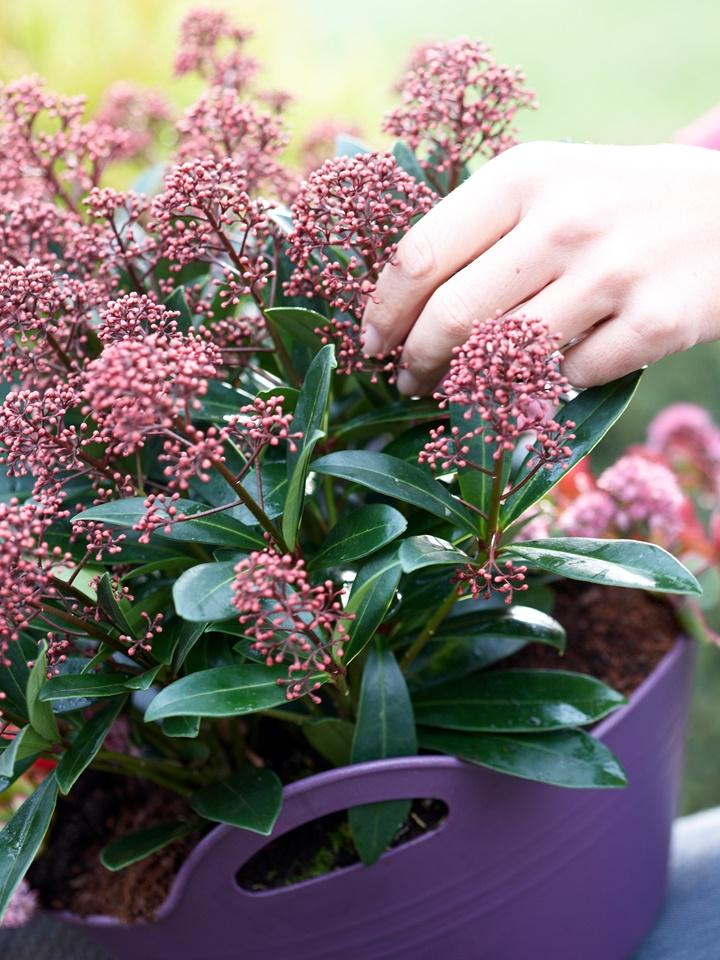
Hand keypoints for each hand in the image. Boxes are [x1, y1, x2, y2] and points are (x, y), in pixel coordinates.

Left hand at [362, 141, 719, 394]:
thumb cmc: (614, 203)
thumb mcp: (547, 183)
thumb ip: (478, 229)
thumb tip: (397, 303)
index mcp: (523, 177)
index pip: (420, 255)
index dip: (383, 311)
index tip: (370, 344)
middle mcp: (565, 220)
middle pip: (453, 315)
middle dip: (415, 360)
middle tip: (407, 380)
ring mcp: (614, 272)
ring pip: (507, 355)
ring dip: (471, 384)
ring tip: (461, 388)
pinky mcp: (656, 323)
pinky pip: (572, 378)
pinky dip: (552, 384)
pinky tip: (553, 371)